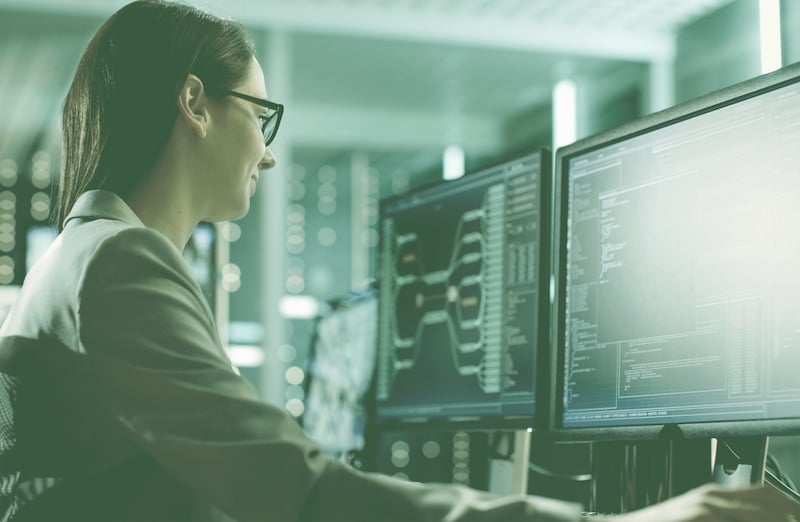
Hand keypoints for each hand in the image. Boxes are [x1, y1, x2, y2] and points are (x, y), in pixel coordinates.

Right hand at [588, 483, 799, 521]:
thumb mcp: (699, 518)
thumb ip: (724, 516)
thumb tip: (757, 517)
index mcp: (717, 493)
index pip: (766, 492)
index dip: (788, 504)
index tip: (796, 514)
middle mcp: (714, 496)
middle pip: (767, 501)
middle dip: (785, 514)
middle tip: (793, 520)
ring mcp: (707, 506)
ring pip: (757, 513)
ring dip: (772, 519)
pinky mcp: (700, 516)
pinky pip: (734, 521)